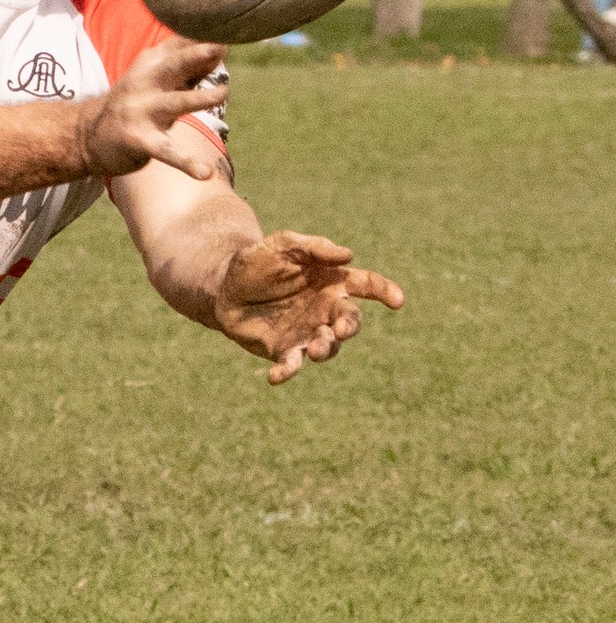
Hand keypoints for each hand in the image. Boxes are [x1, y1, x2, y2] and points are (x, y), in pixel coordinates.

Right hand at [80, 35, 228, 181]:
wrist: (88, 136)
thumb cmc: (133, 102)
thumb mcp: (154, 78)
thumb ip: (187, 66)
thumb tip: (223, 49)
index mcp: (150, 64)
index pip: (181, 44)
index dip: (204, 36)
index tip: (230, 27)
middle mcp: (145, 83)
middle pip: (175, 65)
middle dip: (197, 54)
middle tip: (219, 46)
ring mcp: (141, 112)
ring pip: (176, 103)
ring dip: (201, 98)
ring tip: (223, 94)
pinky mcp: (140, 141)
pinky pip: (168, 152)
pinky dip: (187, 163)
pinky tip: (205, 172)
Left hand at [214, 231, 403, 382]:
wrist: (224, 287)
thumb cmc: (257, 262)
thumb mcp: (283, 245)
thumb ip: (314, 248)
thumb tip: (348, 256)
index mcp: (332, 281)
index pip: (366, 285)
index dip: (384, 291)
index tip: (398, 300)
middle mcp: (325, 309)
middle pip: (350, 321)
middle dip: (350, 327)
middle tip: (340, 329)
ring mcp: (307, 331)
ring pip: (329, 347)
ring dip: (326, 349)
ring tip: (315, 348)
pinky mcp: (284, 349)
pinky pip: (291, 365)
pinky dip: (287, 373)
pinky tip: (274, 377)